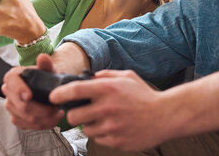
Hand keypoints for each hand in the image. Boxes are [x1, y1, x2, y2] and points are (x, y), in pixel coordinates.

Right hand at [2, 54, 63, 129]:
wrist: (47, 87)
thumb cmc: (46, 77)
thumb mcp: (48, 69)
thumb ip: (46, 64)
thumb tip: (43, 57)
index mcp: (13, 76)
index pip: (10, 81)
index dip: (18, 89)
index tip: (29, 96)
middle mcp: (8, 92)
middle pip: (20, 104)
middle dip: (41, 109)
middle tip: (55, 107)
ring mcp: (11, 106)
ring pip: (25, 117)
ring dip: (44, 118)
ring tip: (57, 112)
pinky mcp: (16, 118)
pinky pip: (27, 126)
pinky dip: (42, 124)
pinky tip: (53, 119)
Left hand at [50, 69, 165, 150]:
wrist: (165, 115)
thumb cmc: (145, 95)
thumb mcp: (126, 76)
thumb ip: (105, 76)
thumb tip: (89, 78)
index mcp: (107, 89)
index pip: (75, 90)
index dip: (59, 93)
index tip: (53, 97)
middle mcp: (106, 108)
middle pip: (73, 116)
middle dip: (73, 114)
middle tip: (81, 111)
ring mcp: (111, 126)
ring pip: (85, 129)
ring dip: (89, 124)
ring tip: (103, 118)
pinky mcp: (116, 141)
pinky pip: (99, 139)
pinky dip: (102, 133)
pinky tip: (113, 126)